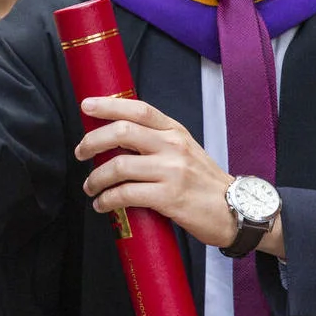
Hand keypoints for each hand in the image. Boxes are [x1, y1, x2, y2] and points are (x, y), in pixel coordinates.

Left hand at [76, 96, 270, 253]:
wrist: (235, 211)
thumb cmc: (205, 183)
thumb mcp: (186, 150)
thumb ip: (158, 142)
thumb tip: (119, 141)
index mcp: (175, 131)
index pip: (139, 109)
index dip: (109, 105)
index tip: (87, 106)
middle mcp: (173, 146)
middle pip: (122, 132)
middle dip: (92, 141)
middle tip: (80, 152)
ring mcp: (172, 171)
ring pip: (119, 165)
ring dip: (96, 178)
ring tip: (90, 187)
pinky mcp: (169, 198)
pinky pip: (126, 194)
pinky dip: (107, 200)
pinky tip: (103, 205)